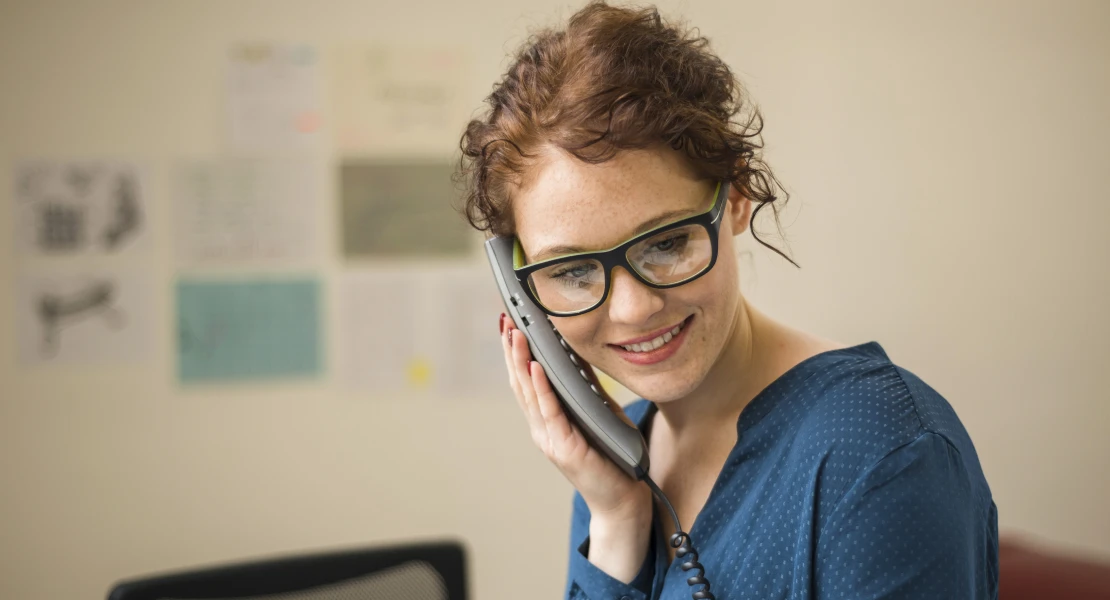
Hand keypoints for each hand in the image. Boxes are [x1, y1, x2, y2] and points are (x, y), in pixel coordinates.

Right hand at [500, 314, 652, 571]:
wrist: (623, 502)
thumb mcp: (599, 413)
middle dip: (512, 350)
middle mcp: (543, 429)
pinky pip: (550, 412)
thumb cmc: (612, 459)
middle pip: (521, 382)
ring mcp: (550, 440)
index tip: (510, 323)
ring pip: (530, 394)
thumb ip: (586, 389)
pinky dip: (542, 388)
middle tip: (505, 319)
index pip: (526, 380)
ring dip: (521, 361)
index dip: (516, 352)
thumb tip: (577, 354)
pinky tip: (536, 368)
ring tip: (515, 334)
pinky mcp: (565, 449)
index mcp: (548, 421)